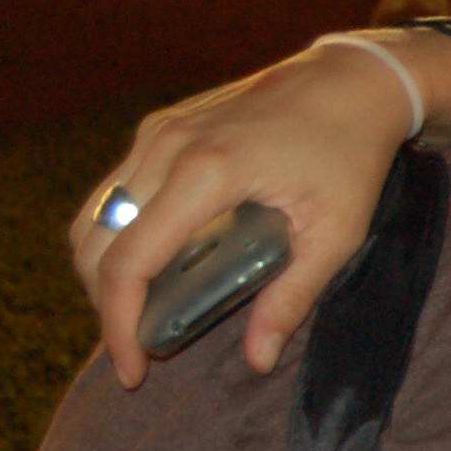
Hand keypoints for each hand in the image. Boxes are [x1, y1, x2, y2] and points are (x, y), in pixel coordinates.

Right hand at [70, 38, 421, 387]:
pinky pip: (116, 189)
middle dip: (104, 304)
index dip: (118, 324)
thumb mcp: (337, 231)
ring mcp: (159, 130)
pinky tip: (150, 266)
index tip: (132, 370)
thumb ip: (294, 296)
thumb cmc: (352, 154)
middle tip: (134, 348)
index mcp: (206, 173)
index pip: (130, 261)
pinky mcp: (163, 124)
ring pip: (96, 215)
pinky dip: (116, 234)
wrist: (355, 79)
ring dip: (103, 270)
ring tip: (138, 313)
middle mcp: (167, 146)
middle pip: (96, 242)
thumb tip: (258, 360)